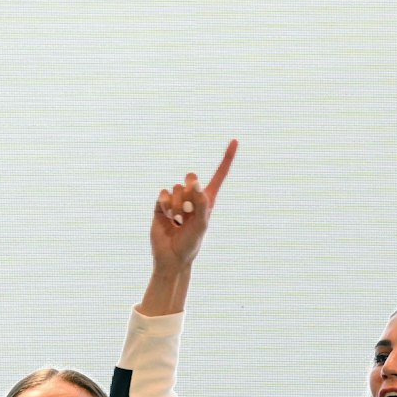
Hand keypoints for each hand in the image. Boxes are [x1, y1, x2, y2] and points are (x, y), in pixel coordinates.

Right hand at [150, 139, 237, 273]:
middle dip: (190, 190)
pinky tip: (168, 217)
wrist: (172, 256)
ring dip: (178, 205)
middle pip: (191, 177)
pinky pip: (163, 194)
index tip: (235, 141)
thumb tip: (195, 182)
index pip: (219, 175)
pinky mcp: (161, 204)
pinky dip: (166, 205)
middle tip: (190, 210)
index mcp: (208, 200)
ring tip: (179, 220)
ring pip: (176, 187)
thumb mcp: (202, 224)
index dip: (227, 158)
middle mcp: (193, 197)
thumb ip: (202, 202)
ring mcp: (176, 200)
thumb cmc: (192, 242)